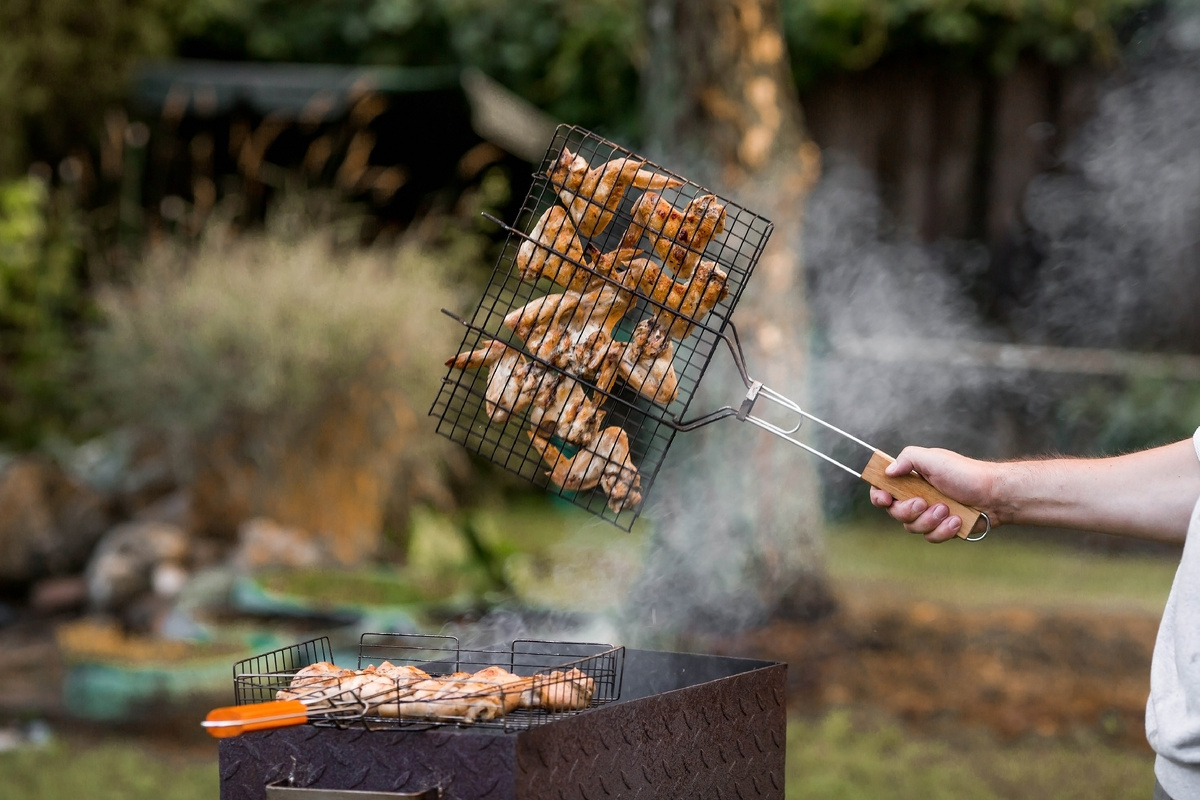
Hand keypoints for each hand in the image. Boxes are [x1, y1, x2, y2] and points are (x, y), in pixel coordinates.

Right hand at [868, 446, 995, 542]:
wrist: (995, 495)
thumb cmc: (965, 473)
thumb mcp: (934, 458)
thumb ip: (908, 458)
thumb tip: (888, 471)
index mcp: (911, 479)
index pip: (884, 488)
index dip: (880, 496)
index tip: (886, 499)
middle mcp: (917, 497)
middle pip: (894, 512)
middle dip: (908, 510)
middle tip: (924, 502)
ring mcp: (929, 515)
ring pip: (912, 527)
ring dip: (929, 520)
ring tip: (947, 509)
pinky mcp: (942, 529)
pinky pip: (931, 537)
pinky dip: (943, 530)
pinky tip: (957, 521)